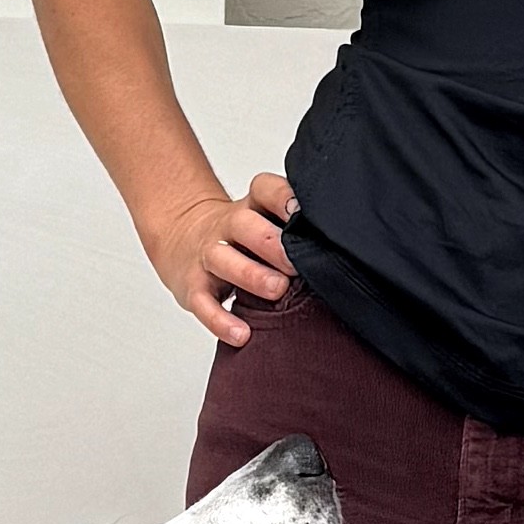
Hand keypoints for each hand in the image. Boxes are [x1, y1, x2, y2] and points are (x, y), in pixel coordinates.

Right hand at [146, 164, 297, 347]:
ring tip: (277, 289)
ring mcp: (207, 256)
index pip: (264, 189)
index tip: (300, 212)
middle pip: (244, 224)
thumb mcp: (262, 219)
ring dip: (251, 274)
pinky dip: (220, 321)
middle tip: (296, 263)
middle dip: (271, 242)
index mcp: (250, 207)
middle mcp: (226, 227)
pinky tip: (242, 334)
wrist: (183, 238)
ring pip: (222, 259)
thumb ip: (293, 228)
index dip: (282, 197)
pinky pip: (203, 304)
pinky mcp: (193, 287)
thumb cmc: (240, 237)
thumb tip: (340, 243)